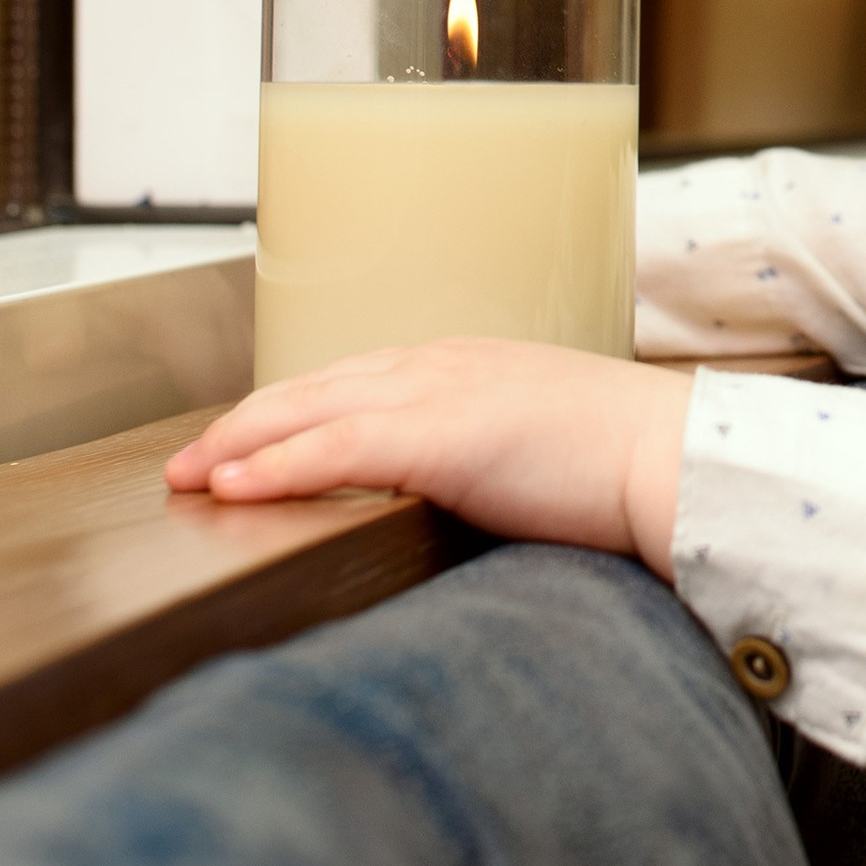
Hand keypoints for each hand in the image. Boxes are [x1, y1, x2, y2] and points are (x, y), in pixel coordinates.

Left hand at [164, 342, 695, 578]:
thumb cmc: (633, 465)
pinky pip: (335, 449)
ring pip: (309, 410)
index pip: (353, 382)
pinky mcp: (441, 437)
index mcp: (468, 367)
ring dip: (238, 444)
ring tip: (188, 478)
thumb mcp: (545, 447)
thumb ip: (492, 459)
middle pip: (313, 387)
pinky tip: (233, 488)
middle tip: (187, 462)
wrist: (678, 459)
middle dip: (242, 424)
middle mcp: (442, 366)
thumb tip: (469, 499)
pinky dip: (276, 466)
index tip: (245, 441)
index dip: (290, 412)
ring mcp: (439, 395)